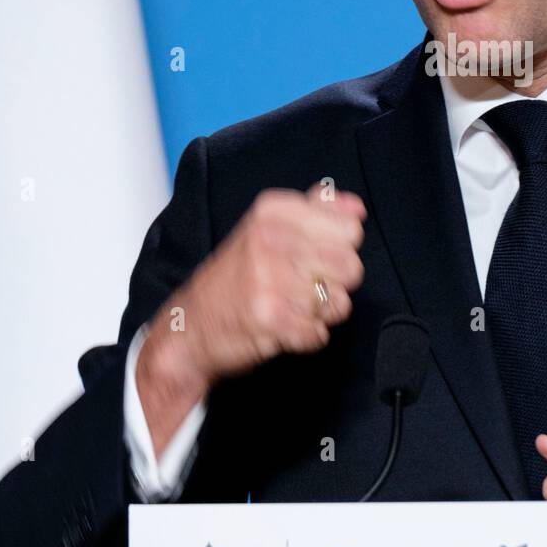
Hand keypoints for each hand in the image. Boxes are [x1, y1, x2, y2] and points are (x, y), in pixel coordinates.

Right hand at [146, 182, 366, 394]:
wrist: (190, 327)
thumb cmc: (238, 277)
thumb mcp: (269, 227)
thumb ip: (317, 211)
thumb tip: (356, 208)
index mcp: (274, 211)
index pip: (351, 230)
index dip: (340, 249)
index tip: (312, 256)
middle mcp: (270, 239)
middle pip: (351, 267)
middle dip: (335, 285)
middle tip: (302, 287)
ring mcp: (268, 279)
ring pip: (339, 303)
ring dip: (320, 314)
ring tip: (291, 307)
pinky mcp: (269, 319)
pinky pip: (320, 333)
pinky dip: (306, 338)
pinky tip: (283, 328)